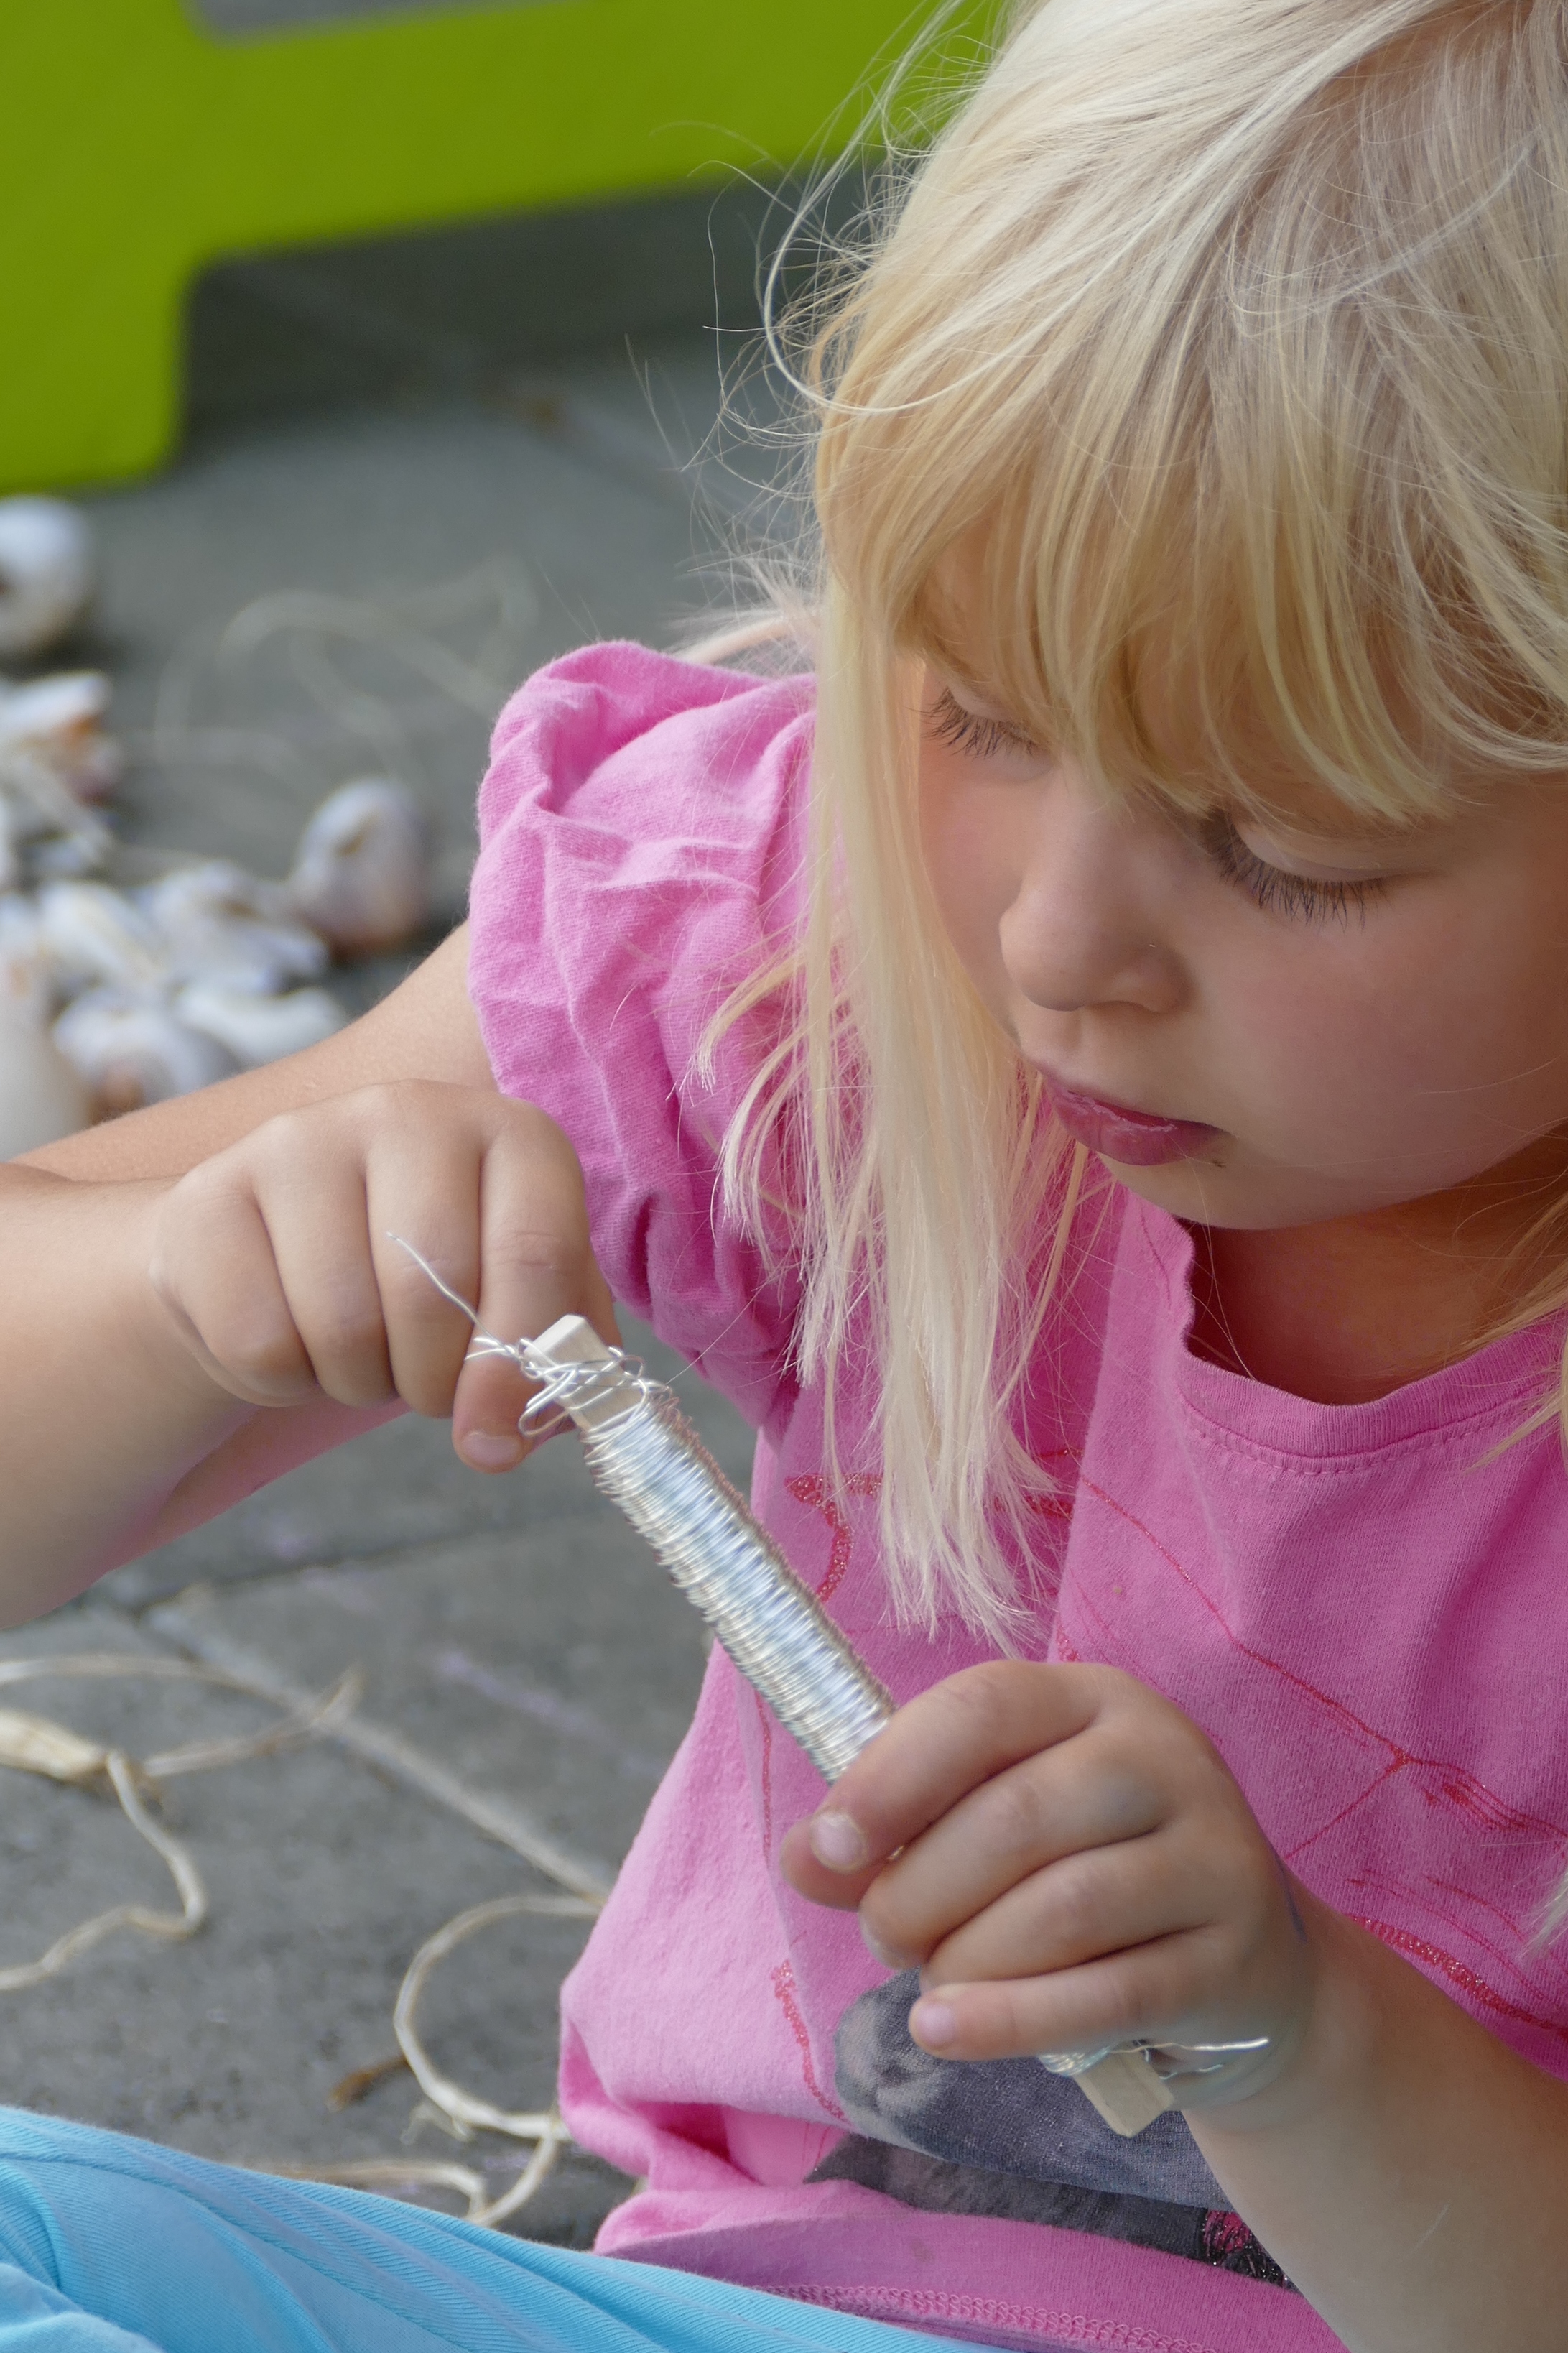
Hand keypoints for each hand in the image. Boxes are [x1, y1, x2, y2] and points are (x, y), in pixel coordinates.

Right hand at [146, 1079, 615, 1471]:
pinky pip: (258, 1342)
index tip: (496, 1434)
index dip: (522, 1358)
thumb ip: (545, 1361)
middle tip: (425, 1384)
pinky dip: (282, 1381)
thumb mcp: (510, 1299)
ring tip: (362, 1351)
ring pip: (342, 1325)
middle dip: (433, 1380)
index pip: (536, 1248)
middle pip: (431, 1292)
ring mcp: (298, 1143)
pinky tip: (292, 1336)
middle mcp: (404, 1112)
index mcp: (505, 1133)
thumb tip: (503, 1437)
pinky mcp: (209, 1196)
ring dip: (359, 1380)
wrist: (276, 1250)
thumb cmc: (422, 1276)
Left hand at [780, 1660, 1316, 2107]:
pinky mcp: (1233, 1957)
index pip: (983, 1708)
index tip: (827, 1847)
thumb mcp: (997, 1822)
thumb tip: (805, 1857)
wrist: (1249, 1961)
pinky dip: (1012, 2021)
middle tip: (882, 1934)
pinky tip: (947, 2030)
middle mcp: (1164, 1756)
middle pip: (1016, 1817)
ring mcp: (1214, 1854)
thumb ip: (899, 1831)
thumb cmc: (1086, 1868)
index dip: (892, 1776)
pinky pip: (1109, 1996)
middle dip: (920, 1889)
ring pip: (1063, 1908)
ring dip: (965, 1959)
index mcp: (1094, 1698)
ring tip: (930, 1982)